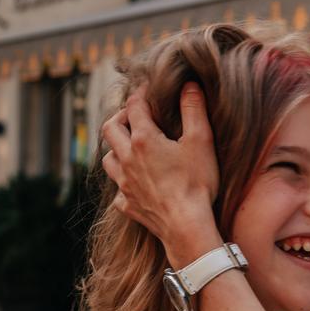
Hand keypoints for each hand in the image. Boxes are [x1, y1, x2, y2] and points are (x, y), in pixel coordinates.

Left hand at [101, 83, 221, 264]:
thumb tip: (189, 85)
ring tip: (129, 148)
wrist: (186, 225)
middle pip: (109, 129)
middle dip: (119, 117)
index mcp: (144, 139)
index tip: (147, 89)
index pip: (135, 107)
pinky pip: (118, 191)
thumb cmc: (196, 183)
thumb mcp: (201, 142)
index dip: (140, 94)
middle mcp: (127, 158)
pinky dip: (123, 183)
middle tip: (132, 116)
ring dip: (115, 149)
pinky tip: (134, 185)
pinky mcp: (128, 204)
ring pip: (108, 159)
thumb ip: (194, 110)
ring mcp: (124, 183)